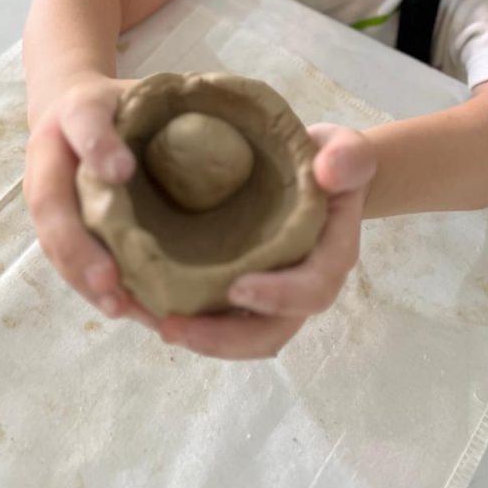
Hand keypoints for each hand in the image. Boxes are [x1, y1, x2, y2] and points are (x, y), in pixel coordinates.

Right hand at [23, 74, 159, 328]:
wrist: (71, 115)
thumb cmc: (116, 106)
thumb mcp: (135, 90)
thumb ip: (158, 100)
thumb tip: (206, 113)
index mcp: (72, 117)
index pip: (83, 125)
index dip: (99, 147)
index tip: (123, 170)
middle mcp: (50, 166)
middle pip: (53, 211)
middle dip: (80, 249)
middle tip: (110, 278)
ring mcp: (53, 205)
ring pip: (59, 249)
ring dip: (86, 281)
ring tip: (120, 307)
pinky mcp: (65, 232)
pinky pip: (75, 264)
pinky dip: (100, 290)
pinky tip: (132, 312)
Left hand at [158, 123, 376, 359]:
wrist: (318, 171)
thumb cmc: (332, 160)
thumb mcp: (346, 148)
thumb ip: (348, 156)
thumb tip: (328, 171)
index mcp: (331, 256)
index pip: (313, 288)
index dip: (279, 295)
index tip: (237, 288)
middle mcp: (300, 287)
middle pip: (269, 333)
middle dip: (222, 339)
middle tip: (173, 327)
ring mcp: (269, 295)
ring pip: (237, 336)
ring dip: (193, 337)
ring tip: (146, 319)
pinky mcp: (240, 290)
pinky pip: (214, 318)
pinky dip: (181, 317)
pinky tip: (140, 302)